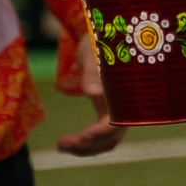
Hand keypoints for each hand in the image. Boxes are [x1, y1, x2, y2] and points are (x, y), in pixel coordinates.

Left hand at [57, 29, 127, 156]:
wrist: (100, 36)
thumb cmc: (97, 41)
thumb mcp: (92, 54)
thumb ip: (92, 73)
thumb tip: (92, 92)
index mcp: (125, 92)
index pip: (118, 121)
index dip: (102, 131)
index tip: (82, 135)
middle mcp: (125, 105)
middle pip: (112, 137)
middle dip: (88, 145)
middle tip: (61, 143)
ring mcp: (118, 111)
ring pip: (107, 141)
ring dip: (85, 148)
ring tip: (60, 145)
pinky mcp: (108, 112)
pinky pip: (101, 136)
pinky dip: (85, 143)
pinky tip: (66, 143)